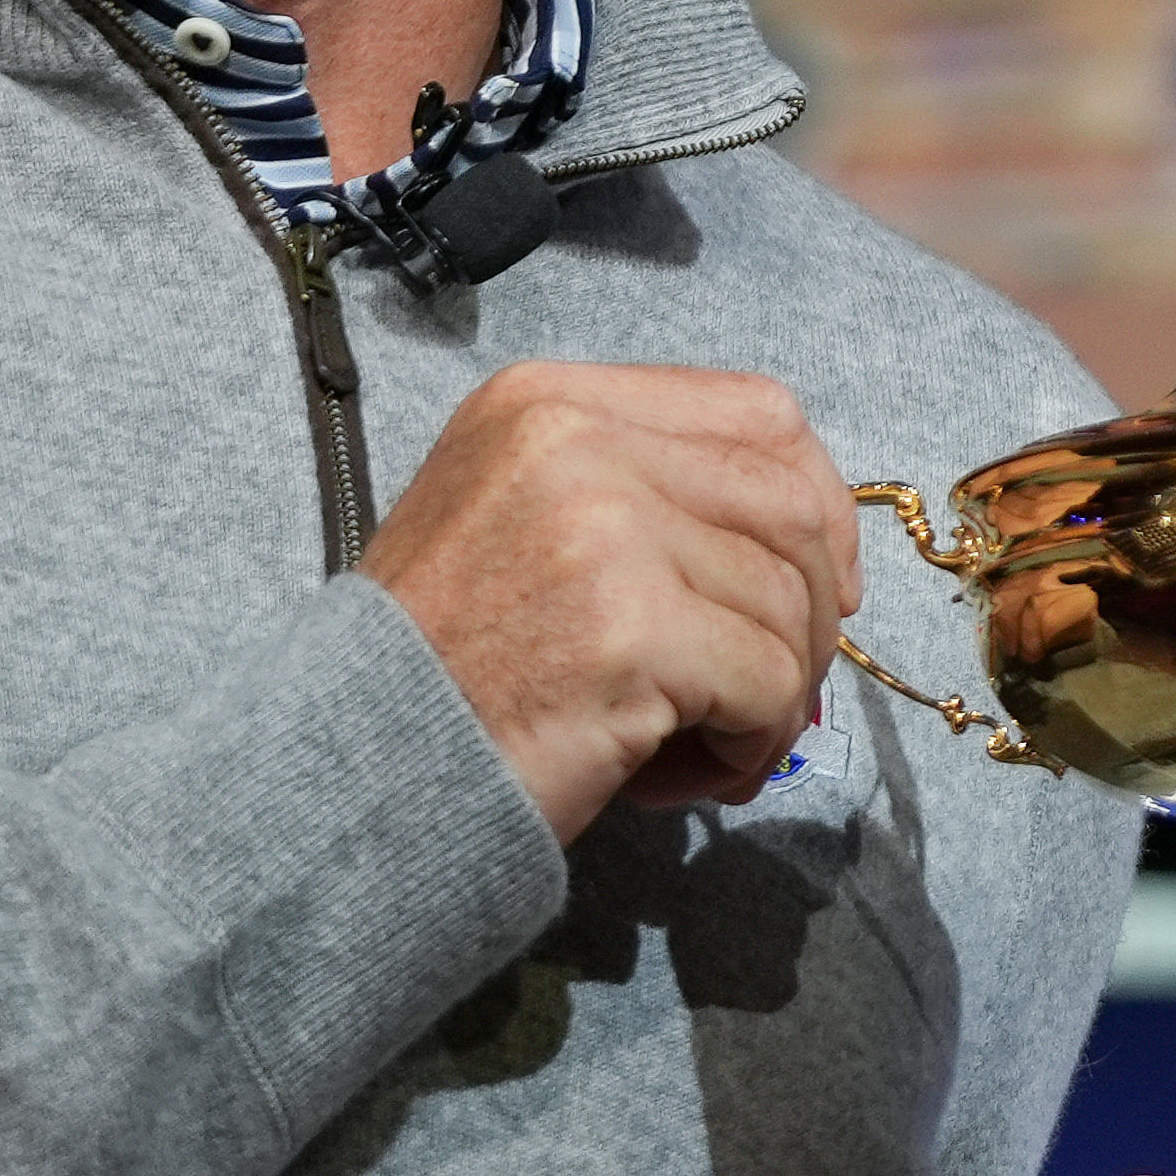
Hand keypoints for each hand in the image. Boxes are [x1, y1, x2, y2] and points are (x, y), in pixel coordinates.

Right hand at [363, 362, 861, 833]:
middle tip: (772, 691)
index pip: (757, 411)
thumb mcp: (520, 519)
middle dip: (810, 612)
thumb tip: (808, 532)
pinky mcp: (630, 629)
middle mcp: (576, 442)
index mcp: (549, 402)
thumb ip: (640, 491)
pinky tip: (694, 774)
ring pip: (788, 603)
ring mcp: (602, 529)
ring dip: (777, 694)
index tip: (820, 580)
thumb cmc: (447, 664)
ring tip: (708, 747)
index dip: (816, 499)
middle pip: (789, 504)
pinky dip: (756, 742)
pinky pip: (769, 682)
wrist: (355, 764)